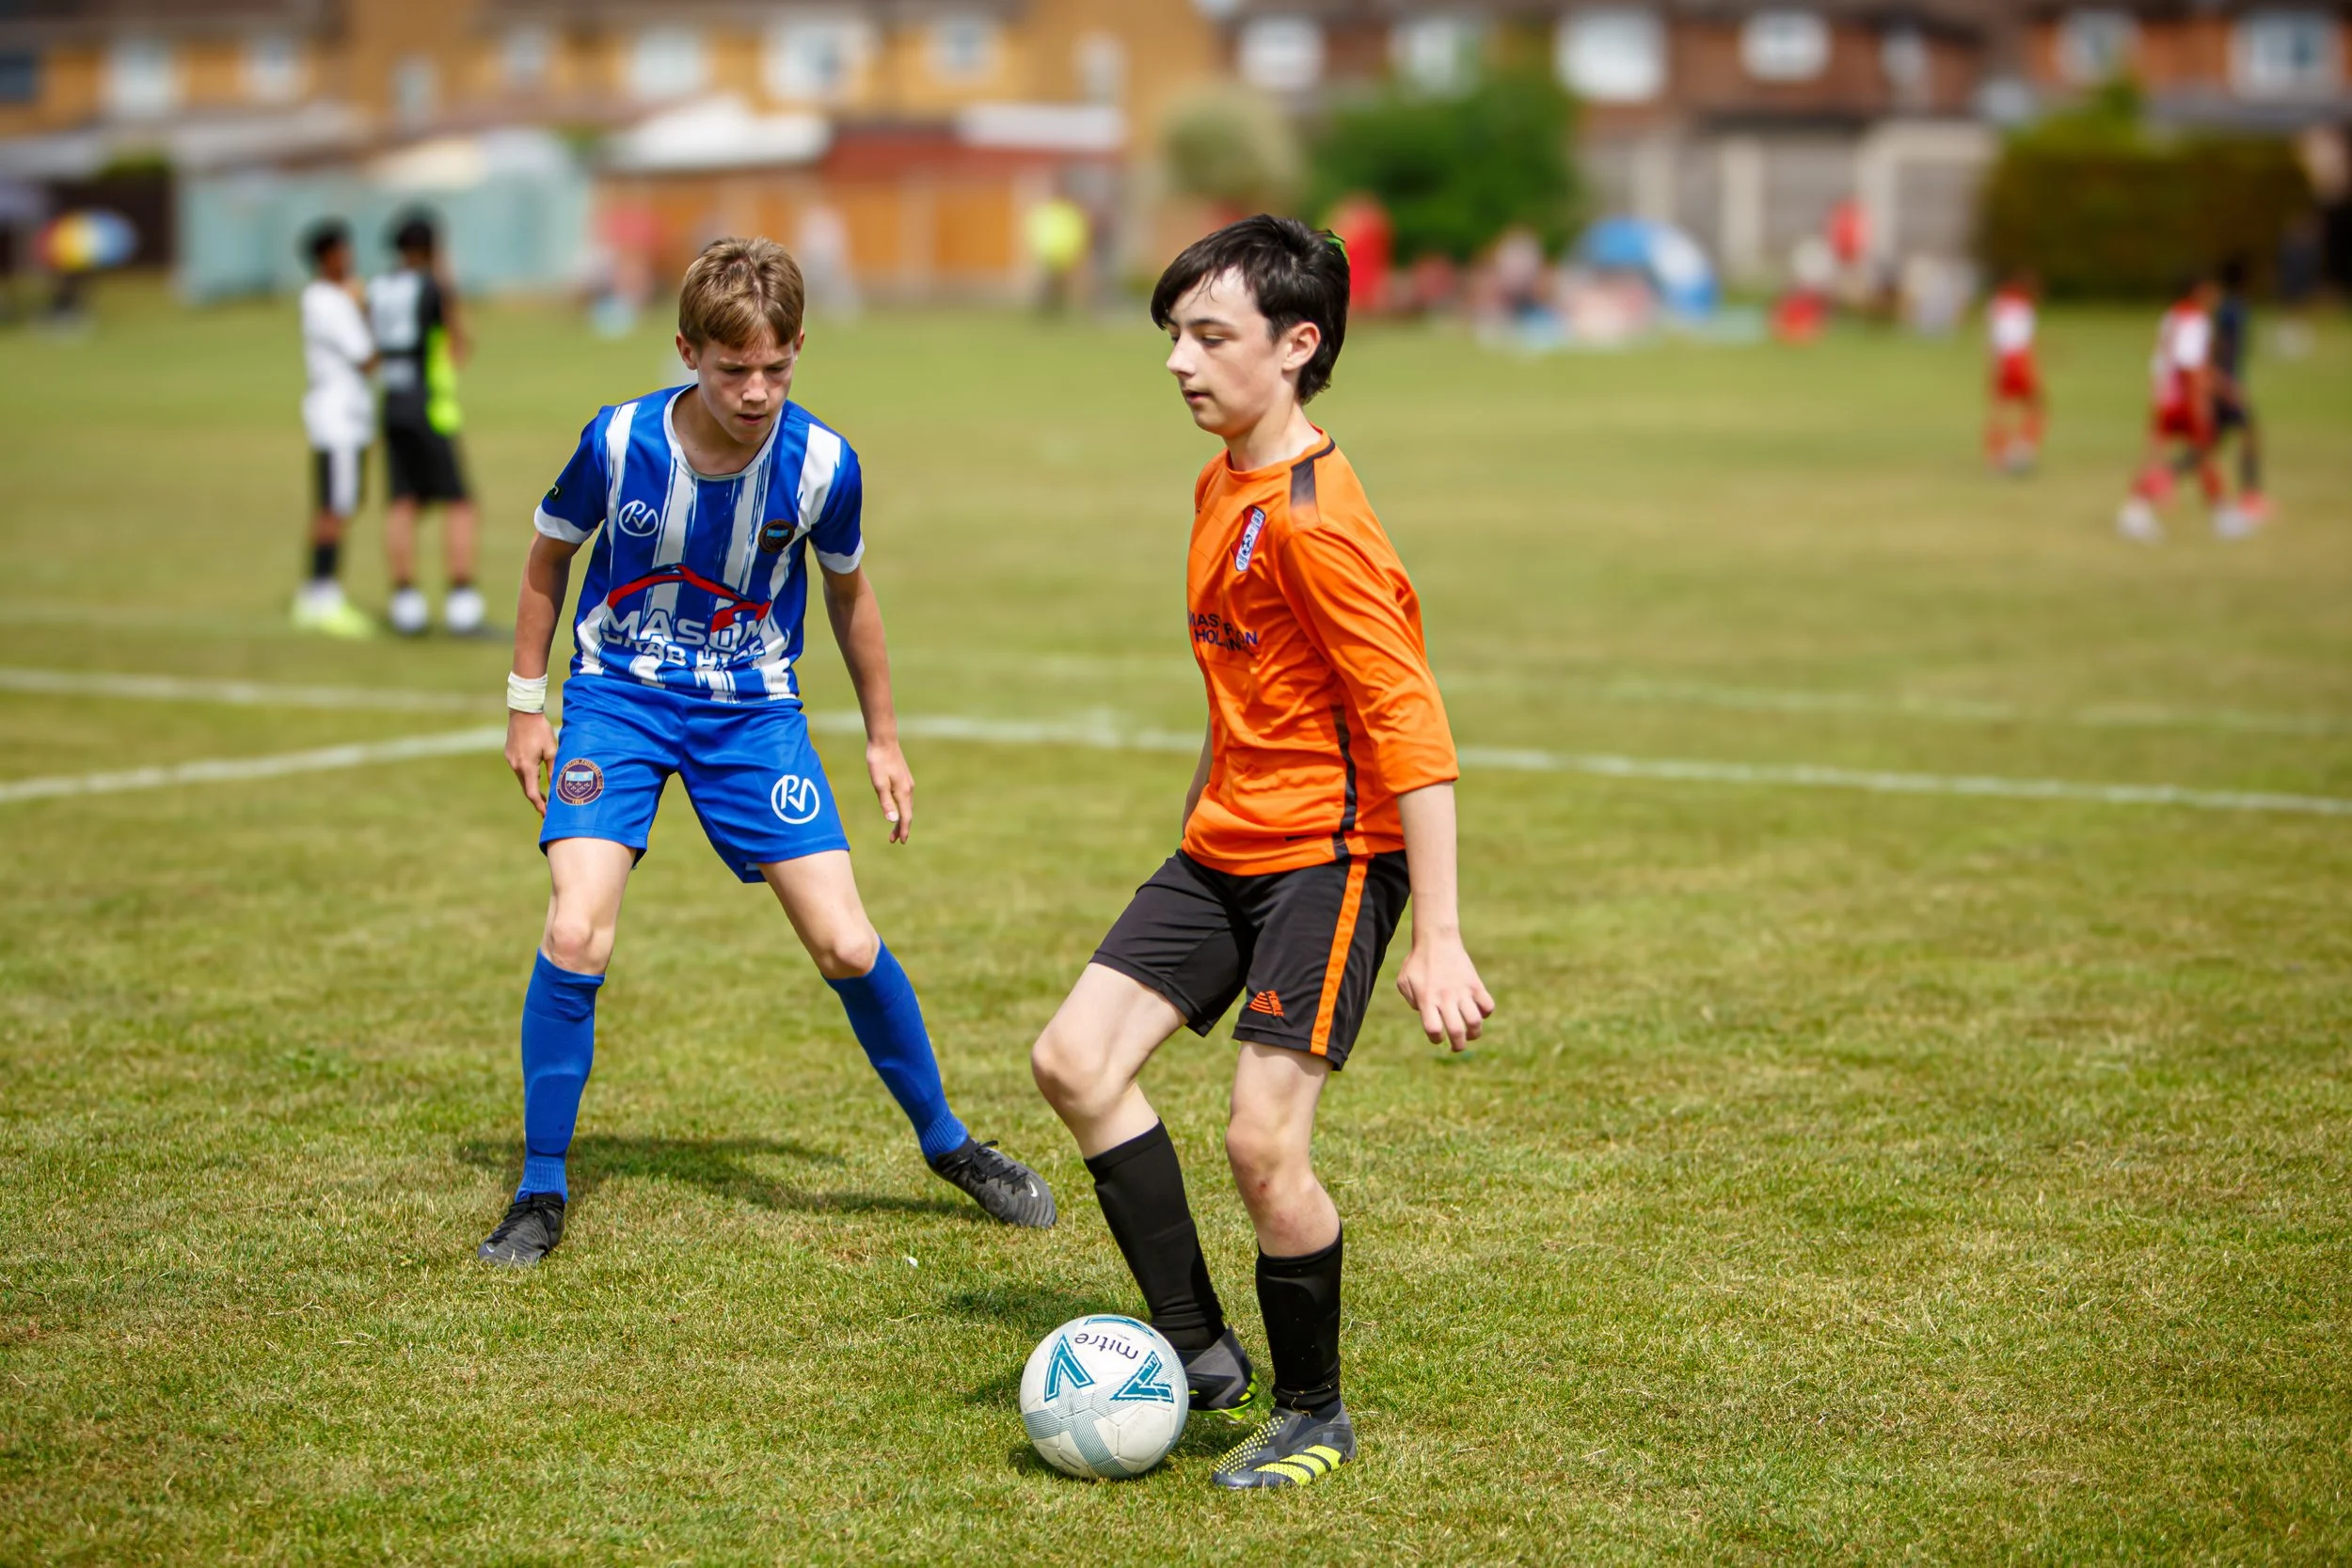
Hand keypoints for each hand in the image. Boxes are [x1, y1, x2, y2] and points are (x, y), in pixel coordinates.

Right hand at [506, 711, 556, 816]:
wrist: (523, 713)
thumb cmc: (540, 730)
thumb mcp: (551, 750)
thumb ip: (553, 769)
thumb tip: (555, 786)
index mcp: (527, 767)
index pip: (532, 793)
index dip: (539, 805)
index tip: (545, 814)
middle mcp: (516, 766)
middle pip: (526, 788)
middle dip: (536, 799)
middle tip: (546, 809)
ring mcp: (510, 760)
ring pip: (522, 779)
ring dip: (531, 787)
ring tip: (543, 796)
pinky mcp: (509, 754)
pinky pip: (519, 770)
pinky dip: (527, 777)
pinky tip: (535, 777)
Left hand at [866, 736, 913, 843]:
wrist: (884, 740)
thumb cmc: (878, 761)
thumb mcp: (878, 783)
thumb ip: (886, 802)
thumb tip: (892, 820)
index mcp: (903, 792)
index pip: (906, 817)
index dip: (904, 830)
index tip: (901, 842)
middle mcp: (909, 789)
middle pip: (908, 813)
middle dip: (902, 827)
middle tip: (894, 840)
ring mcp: (908, 783)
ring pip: (907, 805)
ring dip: (902, 818)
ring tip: (895, 827)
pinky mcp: (904, 778)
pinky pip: (906, 798)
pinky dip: (903, 808)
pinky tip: (897, 808)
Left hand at [1397, 930, 1494, 1050]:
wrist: (1437, 939)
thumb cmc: (1417, 961)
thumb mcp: (1404, 981)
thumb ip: (1411, 1000)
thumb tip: (1423, 1013)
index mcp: (1426, 999)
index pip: (1433, 1029)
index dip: (1436, 1039)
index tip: (1438, 1037)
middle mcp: (1445, 998)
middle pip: (1456, 1031)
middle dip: (1458, 1045)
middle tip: (1457, 1046)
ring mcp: (1462, 991)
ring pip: (1475, 1022)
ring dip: (1474, 1033)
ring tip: (1471, 1034)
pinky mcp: (1475, 984)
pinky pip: (1488, 1006)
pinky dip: (1485, 1013)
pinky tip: (1478, 1011)